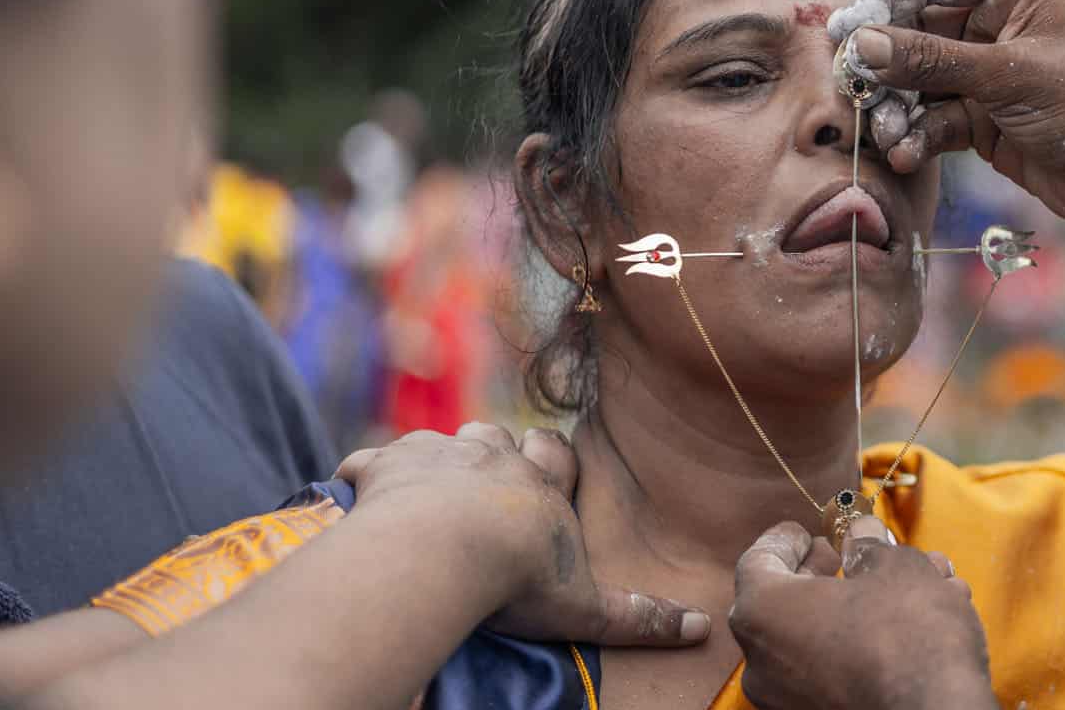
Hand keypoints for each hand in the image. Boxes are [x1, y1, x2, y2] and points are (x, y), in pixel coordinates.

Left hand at [337, 424, 709, 646]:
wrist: (443, 549)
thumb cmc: (519, 578)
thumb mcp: (585, 606)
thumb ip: (641, 616)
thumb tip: (704, 626)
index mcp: (539, 484)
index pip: (555, 454)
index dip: (551, 462)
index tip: (546, 474)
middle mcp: (491, 455)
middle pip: (496, 437)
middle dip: (492, 455)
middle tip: (482, 490)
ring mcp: (436, 455)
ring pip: (439, 442)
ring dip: (433, 463)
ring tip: (423, 499)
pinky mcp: (385, 466)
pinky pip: (369, 462)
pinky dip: (365, 478)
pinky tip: (359, 499)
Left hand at [729, 518, 997, 709]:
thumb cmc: (905, 635)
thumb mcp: (893, 567)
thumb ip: (868, 547)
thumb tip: (860, 538)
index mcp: (762, 612)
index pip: (759, 561)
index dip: (786, 541)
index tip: (807, 532)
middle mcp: (763, 663)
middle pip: (795, 602)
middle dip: (837, 574)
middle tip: (856, 555)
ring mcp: (789, 701)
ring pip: (827, 638)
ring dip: (867, 607)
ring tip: (916, 585)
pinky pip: (840, 671)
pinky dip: (870, 646)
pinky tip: (917, 629)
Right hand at [829, 0, 1064, 227]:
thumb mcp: (1011, 76)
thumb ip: (932, 60)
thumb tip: (861, 45)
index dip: (884, 0)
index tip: (845, 29)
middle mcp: (1000, 15)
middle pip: (916, 28)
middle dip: (884, 63)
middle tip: (851, 87)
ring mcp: (988, 66)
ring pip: (918, 77)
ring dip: (896, 106)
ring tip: (883, 132)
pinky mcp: (982, 113)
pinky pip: (932, 115)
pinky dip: (916, 134)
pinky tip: (905, 153)